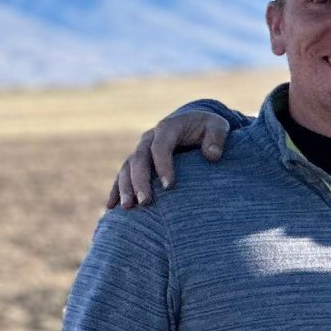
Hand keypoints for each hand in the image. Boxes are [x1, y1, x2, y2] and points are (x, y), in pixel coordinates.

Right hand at [108, 109, 228, 208]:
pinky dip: (116, 189)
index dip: (163, 166)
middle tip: (145, 202)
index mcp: (168, 128)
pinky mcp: (137, 162)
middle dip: (140, 181)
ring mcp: (141, 150)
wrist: (194, 123)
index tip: (170, 187)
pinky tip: (112, 206)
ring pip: (127, 168)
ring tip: (127, 207)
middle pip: (139, 159)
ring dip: (125, 187)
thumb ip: (217, 138)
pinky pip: (123, 175)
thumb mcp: (218, 126)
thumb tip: (212, 156)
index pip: (160, 147)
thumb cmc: (208, 127)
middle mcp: (149, 138)